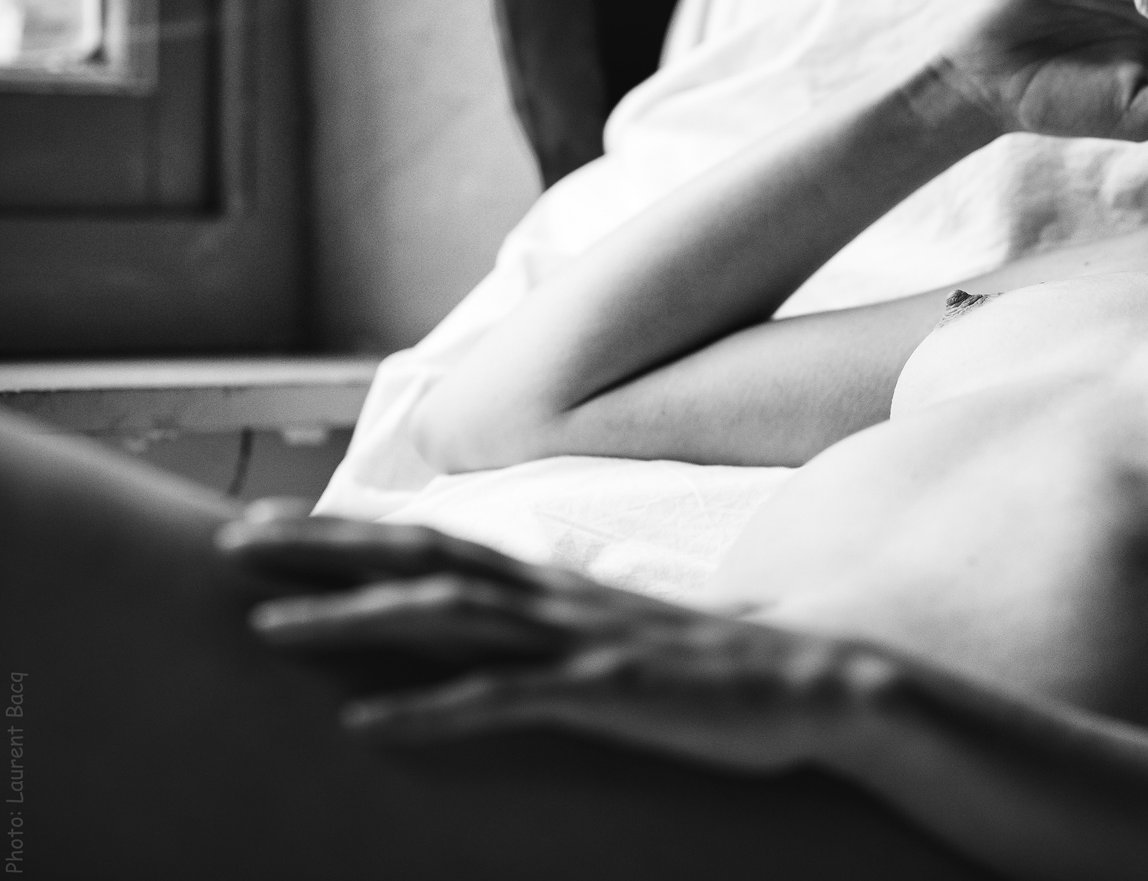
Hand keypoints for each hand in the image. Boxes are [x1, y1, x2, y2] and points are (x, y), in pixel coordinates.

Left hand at [218, 516, 883, 773]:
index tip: (273, 524)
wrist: (818, 677)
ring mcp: (579, 641)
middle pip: (422, 554)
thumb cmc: (721, 666)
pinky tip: (362, 724)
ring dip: (349, 617)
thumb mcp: (629, 633)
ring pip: (446, 614)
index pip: (438, 539)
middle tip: (229, 539)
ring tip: (265, 627)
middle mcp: (558, 596)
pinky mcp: (604, 692)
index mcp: (559, 583)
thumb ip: (569, 621)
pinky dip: (426, 708)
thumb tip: (519, 621)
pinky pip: (500, 699)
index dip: (351, 530)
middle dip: (321, 547)